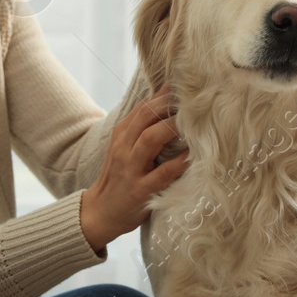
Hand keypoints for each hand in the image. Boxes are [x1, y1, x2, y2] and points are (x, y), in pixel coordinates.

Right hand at [79, 83, 190, 253]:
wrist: (101, 211)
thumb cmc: (121, 176)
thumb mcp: (126, 147)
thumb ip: (144, 127)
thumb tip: (170, 102)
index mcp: (122, 133)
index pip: (144, 105)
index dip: (166, 93)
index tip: (187, 85)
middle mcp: (124, 146)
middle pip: (146, 115)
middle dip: (170, 104)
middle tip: (195, 98)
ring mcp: (131, 168)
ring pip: (150, 139)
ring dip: (172, 127)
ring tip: (193, 121)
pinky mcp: (140, 190)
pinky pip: (162, 173)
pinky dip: (179, 163)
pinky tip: (194, 155)